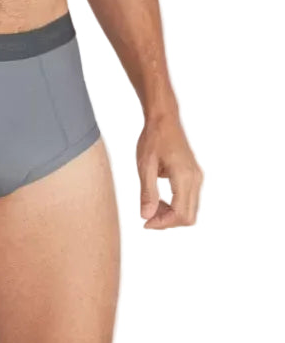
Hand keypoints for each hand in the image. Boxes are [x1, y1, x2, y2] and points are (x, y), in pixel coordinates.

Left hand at [137, 112, 202, 229]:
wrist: (164, 119)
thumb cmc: (154, 139)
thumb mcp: (145, 167)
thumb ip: (147, 193)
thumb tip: (146, 216)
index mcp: (184, 177)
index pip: (180, 214)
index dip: (162, 223)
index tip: (145, 222)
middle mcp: (195, 179)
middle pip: (188, 217)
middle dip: (167, 222)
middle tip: (148, 215)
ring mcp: (197, 178)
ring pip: (190, 211)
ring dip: (171, 216)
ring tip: (152, 206)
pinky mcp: (194, 177)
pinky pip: (188, 201)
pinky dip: (174, 207)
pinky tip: (159, 200)